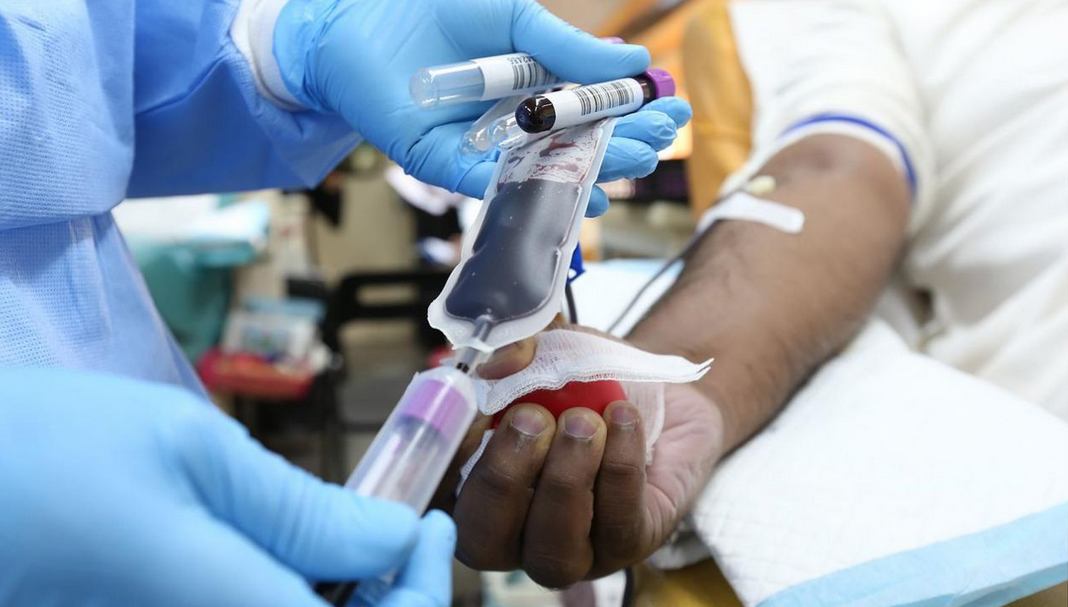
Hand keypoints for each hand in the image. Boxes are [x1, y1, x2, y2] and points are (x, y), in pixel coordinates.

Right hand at [0, 369, 454, 606]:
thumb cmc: (44, 449)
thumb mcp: (187, 451)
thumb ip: (298, 508)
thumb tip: (394, 536)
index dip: (420, 593)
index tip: (431, 525)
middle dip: (390, 599)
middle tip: (407, 528)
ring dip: (345, 599)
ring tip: (361, 533)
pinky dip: (290, 593)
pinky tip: (295, 553)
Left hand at [274, 0, 691, 214]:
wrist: (359, 22)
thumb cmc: (437, 9)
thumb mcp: (516, 19)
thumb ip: (568, 47)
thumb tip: (636, 63)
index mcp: (536, 85)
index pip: (597, 106)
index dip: (636, 110)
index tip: (674, 109)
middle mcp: (517, 122)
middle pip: (581, 143)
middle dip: (626, 142)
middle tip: (661, 141)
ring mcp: (485, 147)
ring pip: (548, 168)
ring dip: (596, 170)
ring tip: (634, 164)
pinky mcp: (450, 167)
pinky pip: (498, 186)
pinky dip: (538, 190)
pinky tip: (581, 193)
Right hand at [445, 327, 724, 586]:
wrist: (657, 392)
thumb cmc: (584, 380)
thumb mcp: (546, 347)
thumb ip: (514, 345)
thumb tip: (494, 364)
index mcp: (471, 487)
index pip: (433, 499)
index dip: (442, 465)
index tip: (471, 416)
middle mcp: (512, 533)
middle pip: (483, 541)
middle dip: (505, 478)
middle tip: (533, 418)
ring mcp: (570, 551)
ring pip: (553, 550)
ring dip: (566, 477)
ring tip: (584, 420)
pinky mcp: (627, 546)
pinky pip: (617, 524)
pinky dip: (619, 466)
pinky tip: (623, 419)